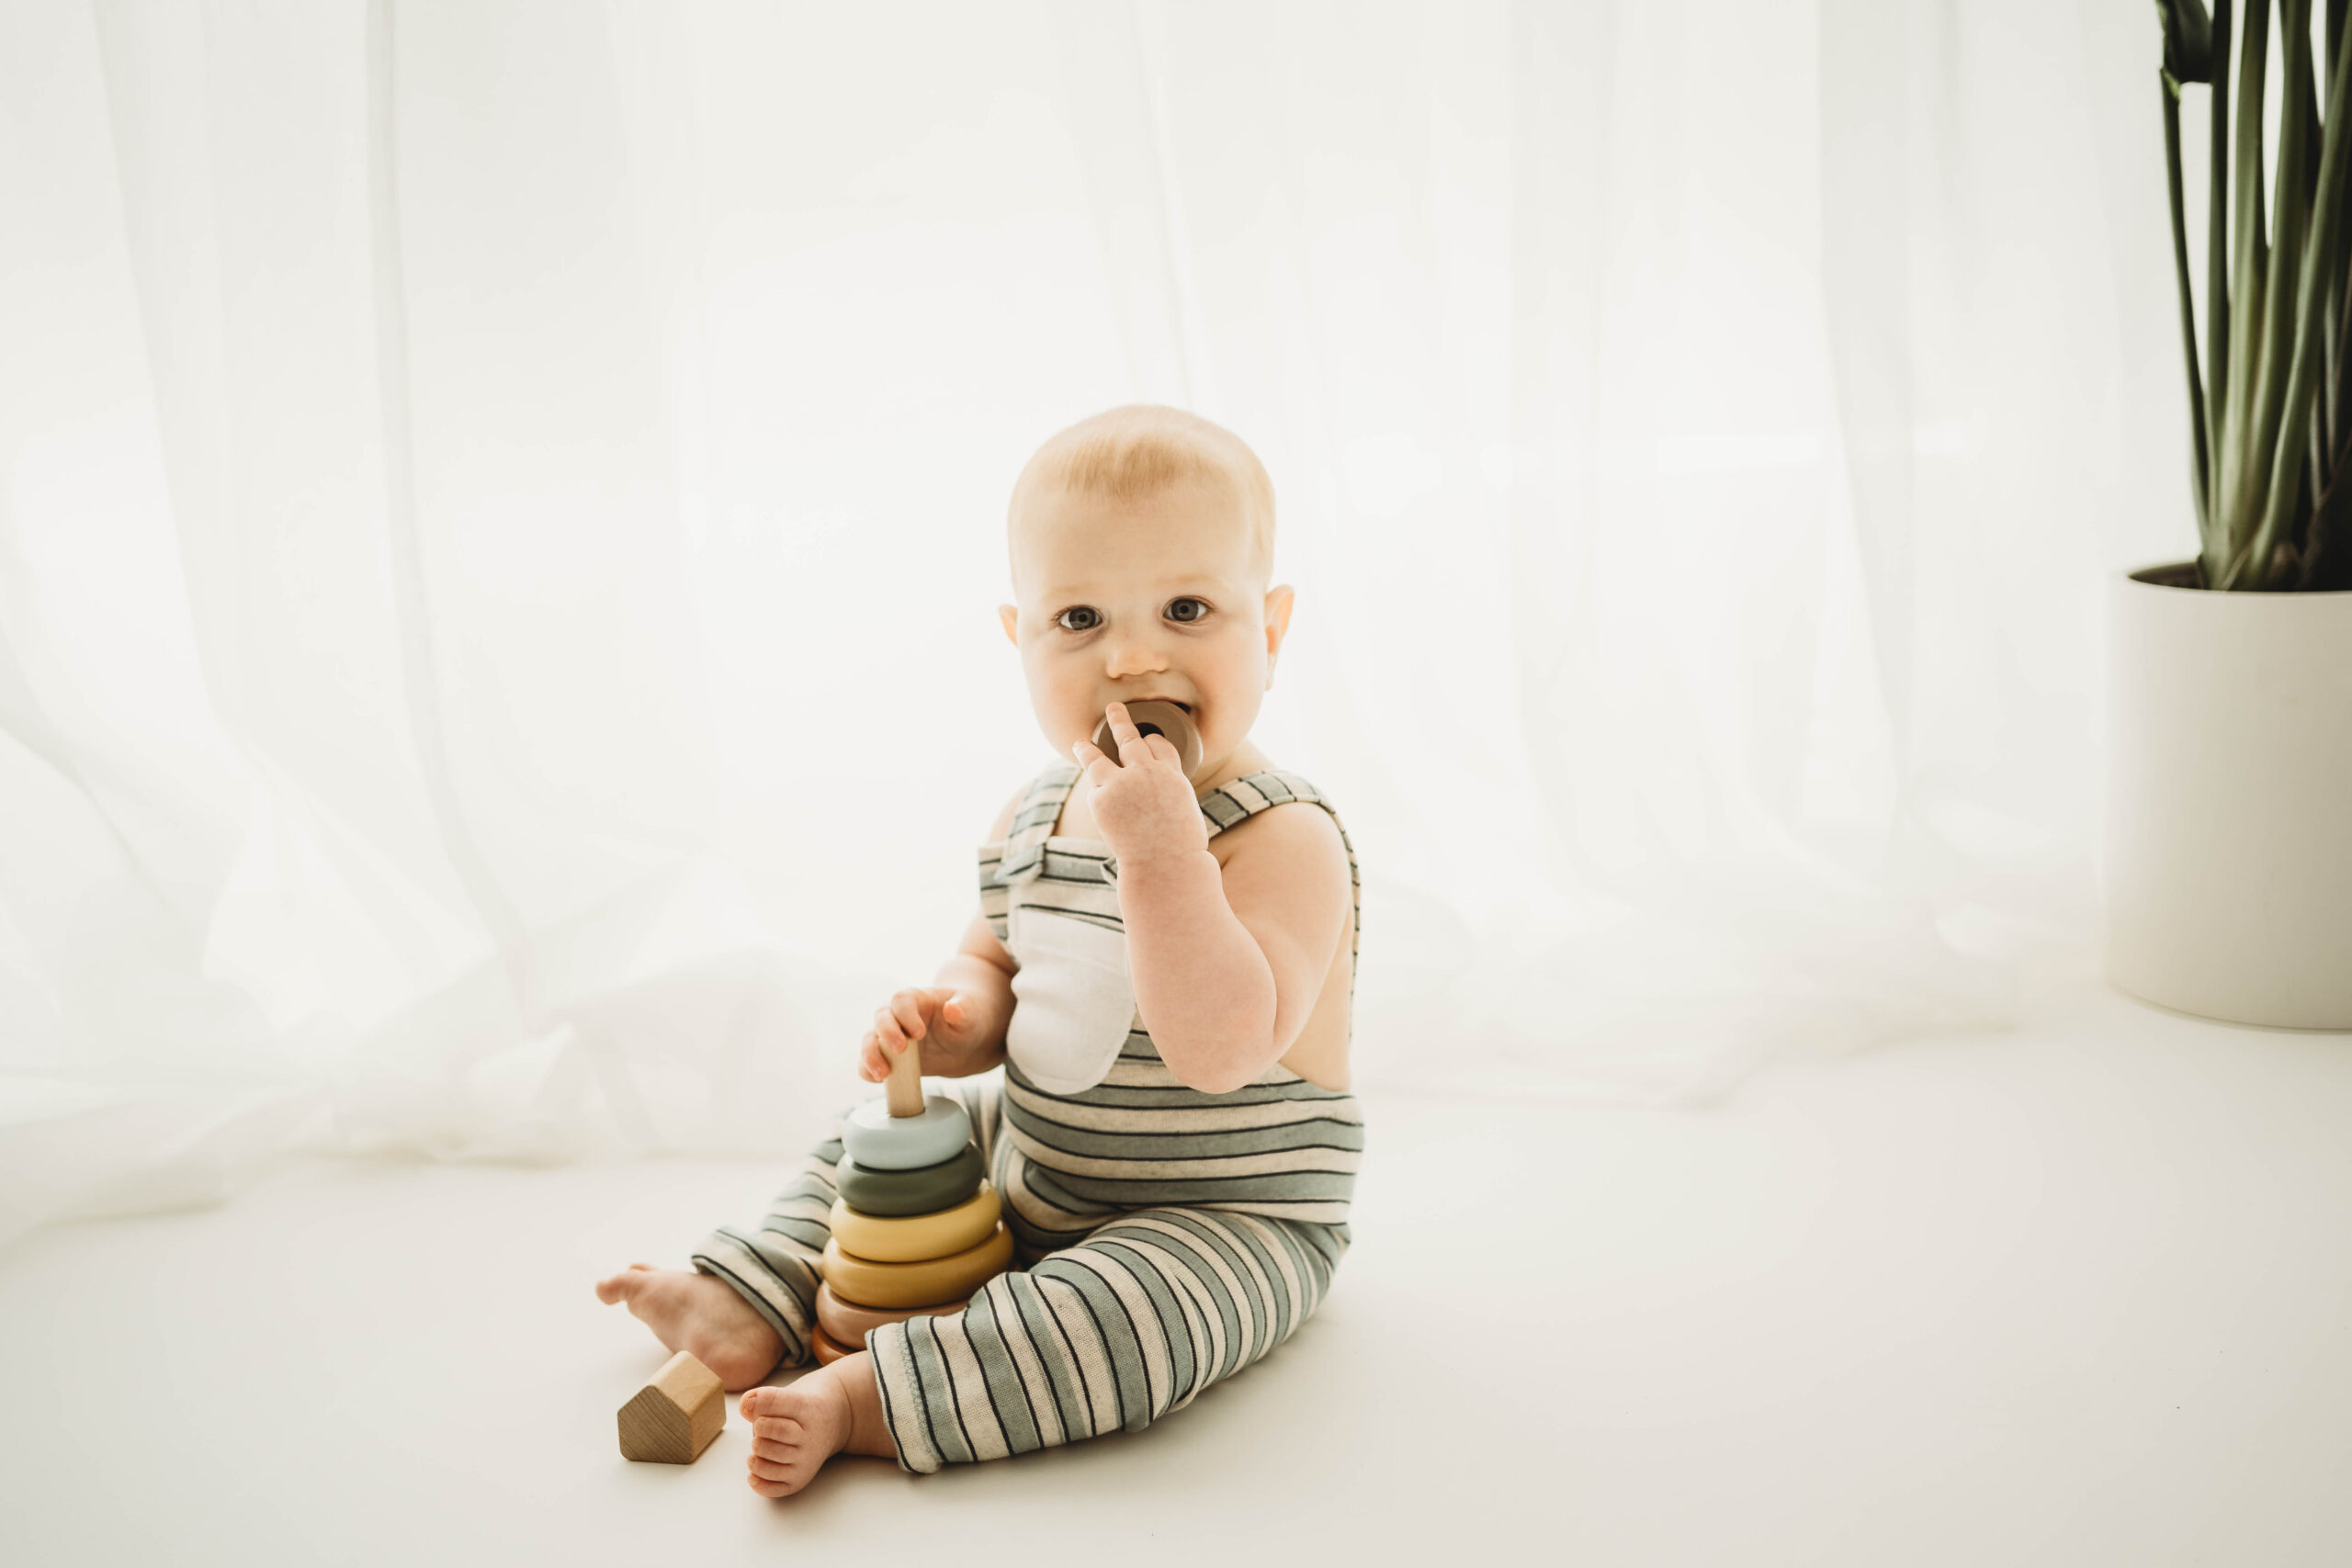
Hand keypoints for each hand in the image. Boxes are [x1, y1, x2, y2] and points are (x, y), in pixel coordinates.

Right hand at [857, 987, 992, 1081]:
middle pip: (881, 1017)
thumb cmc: (966, 1019)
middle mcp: (898, 1015)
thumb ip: (962, 1008)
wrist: (964, 1041)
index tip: (920, 1033)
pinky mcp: (888, 1057)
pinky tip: (876, 1079)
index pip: (902, 1000)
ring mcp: (890, 1036)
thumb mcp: (970, 1011)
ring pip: (870, 1040)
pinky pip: (869, 1062)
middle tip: (901, 1049)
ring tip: (883, 1073)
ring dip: (871, 1055)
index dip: (906, 1015)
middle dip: (887, 1033)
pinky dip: (867, 1070)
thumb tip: (953, 1010)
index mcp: (917, 999)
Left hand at [1070, 701, 1208, 871]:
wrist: (1166, 865)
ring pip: (1098, 757)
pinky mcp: (1102, 799)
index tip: (1146, 739)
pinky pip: (1095, 790)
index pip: (1159, 744)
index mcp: (1172, 774)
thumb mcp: (1184, 810)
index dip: (1151, 741)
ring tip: (1079, 743)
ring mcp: (1122, 784)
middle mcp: (1146, 772)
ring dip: (1087, 748)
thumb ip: (1167, 792)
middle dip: (1120, 721)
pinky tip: (1095, 794)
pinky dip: (1096, 792)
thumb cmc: (1181, 846)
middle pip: (1129, 738)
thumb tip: (1154, 794)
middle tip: (1113, 709)